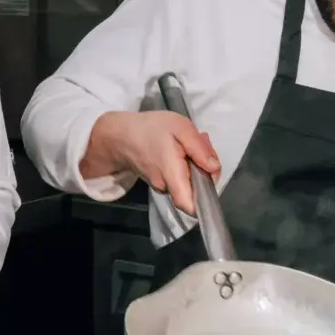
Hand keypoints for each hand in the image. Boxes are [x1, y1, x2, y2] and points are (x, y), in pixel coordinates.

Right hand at [80, 109, 220, 216]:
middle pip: (194, 190)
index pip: (189, 206)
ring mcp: (161, 186)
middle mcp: (166, 187)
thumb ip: (199, 149)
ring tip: (187, 143)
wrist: (120, 134)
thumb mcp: (181, 128)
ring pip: (187, 182)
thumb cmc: (151, 129)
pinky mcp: (158, 182)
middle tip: (200, 144)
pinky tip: (179, 148)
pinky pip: (178, 178)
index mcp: (172, 175)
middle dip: (204, 170)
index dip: (205, 200)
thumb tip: (215, 168)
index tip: (210, 176)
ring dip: (194, 165)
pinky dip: (184, 165)